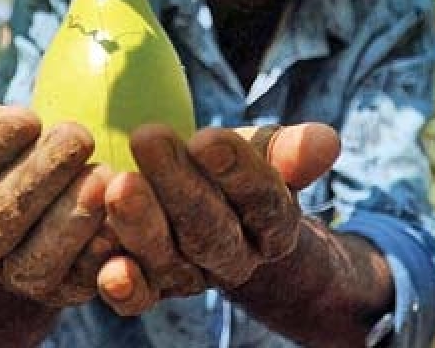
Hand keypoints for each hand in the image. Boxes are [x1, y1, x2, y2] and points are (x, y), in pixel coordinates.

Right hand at [0, 100, 113, 306]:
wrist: (45, 209)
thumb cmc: (9, 155)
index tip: (26, 116)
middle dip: (35, 179)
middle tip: (77, 136)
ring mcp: (20, 276)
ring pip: (34, 262)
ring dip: (69, 219)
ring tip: (101, 175)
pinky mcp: (65, 291)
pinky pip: (81, 281)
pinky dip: (100, 252)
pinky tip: (119, 217)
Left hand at [96, 123, 339, 314]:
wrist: (203, 205)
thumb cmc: (230, 167)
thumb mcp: (261, 152)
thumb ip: (289, 150)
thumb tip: (326, 140)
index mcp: (272, 227)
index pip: (263, 202)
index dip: (239, 173)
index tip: (209, 138)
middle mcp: (234, 259)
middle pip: (211, 230)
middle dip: (179, 185)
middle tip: (148, 137)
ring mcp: (189, 277)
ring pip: (169, 259)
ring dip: (141, 224)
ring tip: (117, 184)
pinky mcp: (149, 289)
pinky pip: (139, 298)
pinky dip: (123, 285)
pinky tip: (108, 268)